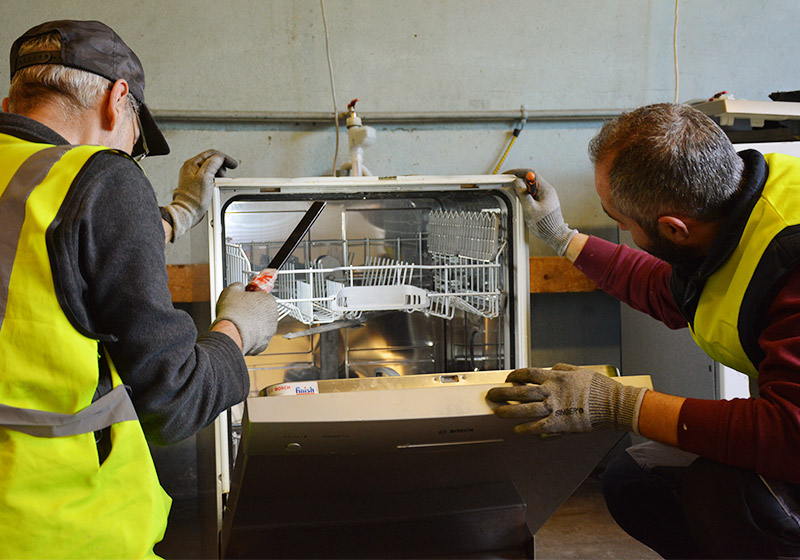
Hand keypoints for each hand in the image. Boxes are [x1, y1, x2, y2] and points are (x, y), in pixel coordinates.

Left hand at [165, 149, 238, 241]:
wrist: (187, 212)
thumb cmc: (193, 198)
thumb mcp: (205, 177)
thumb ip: (213, 164)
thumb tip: (219, 158)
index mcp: (192, 164)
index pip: (211, 154)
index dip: (224, 158)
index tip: (232, 164)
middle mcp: (191, 168)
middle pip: (211, 160)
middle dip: (221, 166)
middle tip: (225, 174)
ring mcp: (193, 176)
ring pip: (210, 169)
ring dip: (218, 174)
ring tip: (220, 181)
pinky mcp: (196, 185)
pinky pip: (208, 177)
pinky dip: (215, 180)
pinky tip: (216, 186)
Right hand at [212, 282, 277, 354]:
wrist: (230, 334)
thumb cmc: (232, 313)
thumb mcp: (231, 290)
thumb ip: (238, 286)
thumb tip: (239, 286)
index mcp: (269, 301)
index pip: (261, 297)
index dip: (250, 298)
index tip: (243, 301)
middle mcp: (273, 317)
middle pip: (262, 312)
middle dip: (252, 312)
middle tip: (239, 312)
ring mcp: (270, 332)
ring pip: (260, 326)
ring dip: (251, 325)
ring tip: (238, 324)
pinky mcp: (263, 344)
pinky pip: (257, 339)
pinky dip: (250, 337)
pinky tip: (240, 334)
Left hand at [485, 363, 647, 434]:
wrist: (614, 404)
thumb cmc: (600, 388)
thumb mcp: (580, 371)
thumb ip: (563, 368)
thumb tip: (552, 367)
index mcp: (556, 377)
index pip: (528, 374)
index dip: (514, 376)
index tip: (507, 379)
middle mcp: (552, 391)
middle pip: (521, 391)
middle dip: (503, 393)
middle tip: (492, 395)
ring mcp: (555, 408)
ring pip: (525, 409)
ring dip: (509, 411)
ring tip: (497, 412)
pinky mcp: (561, 424)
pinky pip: (538, 427)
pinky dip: (526, 429)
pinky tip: (516, 430)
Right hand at [504, 168, 576, 255]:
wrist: (555, 234)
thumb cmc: (545, 224)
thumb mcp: (530, 208)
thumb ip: (522, 194)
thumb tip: (517, 182)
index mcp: (546, 189)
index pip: (531, 173)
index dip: (518, 172)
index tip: (509, 174)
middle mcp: (547, 190)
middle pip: (531, 179)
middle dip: (519, 181)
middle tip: (509, 184)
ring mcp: (547, 196)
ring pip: (531, 187)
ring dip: (523, 189)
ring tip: (517, 197)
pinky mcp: (545, 201)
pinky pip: (534, 194)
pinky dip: (526, 195)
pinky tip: (524, 203)